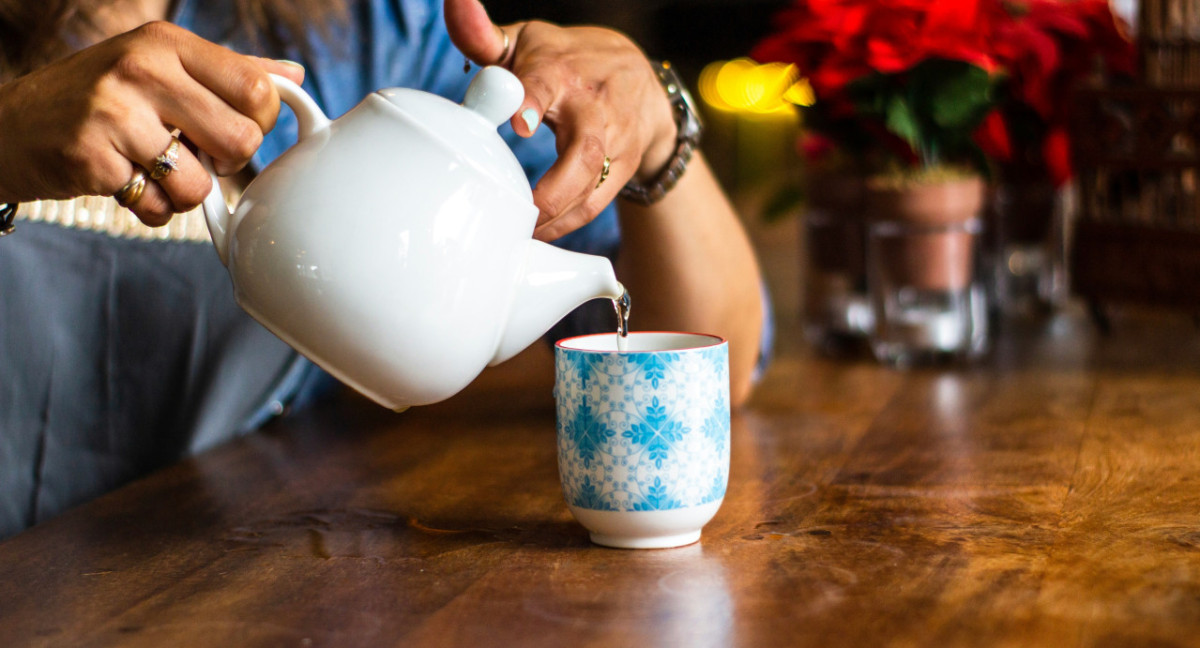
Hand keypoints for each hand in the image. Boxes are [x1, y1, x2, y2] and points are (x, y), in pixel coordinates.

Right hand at [0, 21, 304, 225]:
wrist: (9, 126)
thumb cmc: (99, 98)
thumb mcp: (160, 66)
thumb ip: (229, 72)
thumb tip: (292, 77)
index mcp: (167, 43)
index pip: (258, 92)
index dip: (258, 123)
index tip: (234, 129)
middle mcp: (141, 70)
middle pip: (241, 141)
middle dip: (226, 163)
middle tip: (196, 155)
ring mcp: (113, 114)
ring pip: (200, 185)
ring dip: (184, 193)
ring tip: (155, 171)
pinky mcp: (92, 159)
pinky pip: (158, 208)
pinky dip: (150, 209)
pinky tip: (126, 183)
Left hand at [445, 0, 677, 240]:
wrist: (641, 81)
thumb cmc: (567, 62)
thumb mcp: (527, 42)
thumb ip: (483, 34)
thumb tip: (454, 4)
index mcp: (561, 71)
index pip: (547, 82)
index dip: (532, 100)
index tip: (518, 122)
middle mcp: (594, 107)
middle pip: (583, 152)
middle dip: (553, 189)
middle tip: (520, 212)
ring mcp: (615, 141)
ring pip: (593, 185)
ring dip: (556, 217)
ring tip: (519, 234)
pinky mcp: (625, 168)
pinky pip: (597, 204)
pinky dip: (568, 224)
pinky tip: (539, 235)